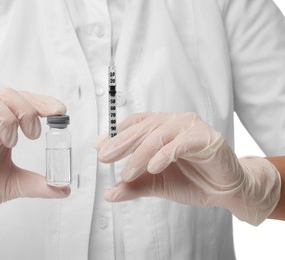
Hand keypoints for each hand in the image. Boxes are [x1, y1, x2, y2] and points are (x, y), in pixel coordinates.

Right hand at [0, 88, 69, 230]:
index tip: (60, 112)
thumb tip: (64, 190)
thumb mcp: (15, 185)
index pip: (26, 102)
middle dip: (27, 109)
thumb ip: (38, 185)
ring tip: (11, 143)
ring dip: (6, 118)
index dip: (43, 102)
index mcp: (6, 129)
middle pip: (9, 95)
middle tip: (34, 134)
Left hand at [94, 112, 279, 225]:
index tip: (99, 148)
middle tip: (105, 157)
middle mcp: (174, 122)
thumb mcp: (155, 184)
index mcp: (161, 127)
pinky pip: (181, 143)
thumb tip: (109, 193)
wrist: (223, 190)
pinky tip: (153, 167)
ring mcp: (190, 127)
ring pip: (159, 135)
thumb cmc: (191, 180)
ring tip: (128, 173)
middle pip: (143, 128)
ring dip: (140, 154)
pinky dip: (165, 154)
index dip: (116, 134)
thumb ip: (133, 186)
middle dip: (121, 143)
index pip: (135, 124)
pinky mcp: (206, 138)